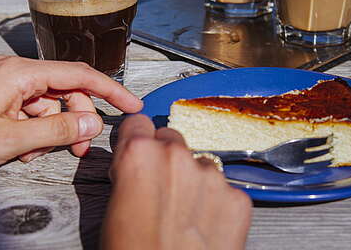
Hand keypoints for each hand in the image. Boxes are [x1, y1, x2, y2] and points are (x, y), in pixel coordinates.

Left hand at [0, 56, 142, 171]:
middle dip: (76, 118)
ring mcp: (2, 82)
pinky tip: (21, 148)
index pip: (77, 74)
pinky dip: (33, 129)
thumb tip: (93, 121)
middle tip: (81, 148)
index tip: (131, 104)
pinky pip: (28, 109)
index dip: (110, 90)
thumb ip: (58, 129)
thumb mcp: (11, 140)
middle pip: (64, 90)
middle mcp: (12, 71)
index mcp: (18, 72)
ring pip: (47, 102)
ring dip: (52, 128)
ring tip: (37, 153)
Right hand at [102, 115, 251, 249]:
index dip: (135, 141)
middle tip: (159, 190)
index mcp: (140, 155)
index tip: (137, 152)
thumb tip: (134, 166)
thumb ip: (127, 174)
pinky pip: (225, 189)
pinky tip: (203, 228)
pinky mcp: (238, 199)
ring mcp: (213, 177)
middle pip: (171, 140)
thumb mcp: (112, 209)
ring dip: (193, 181)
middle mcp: (179, 157)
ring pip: (200, 163)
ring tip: (183, 215)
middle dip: (165, 158)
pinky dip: (216, 204)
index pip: (138, 123)